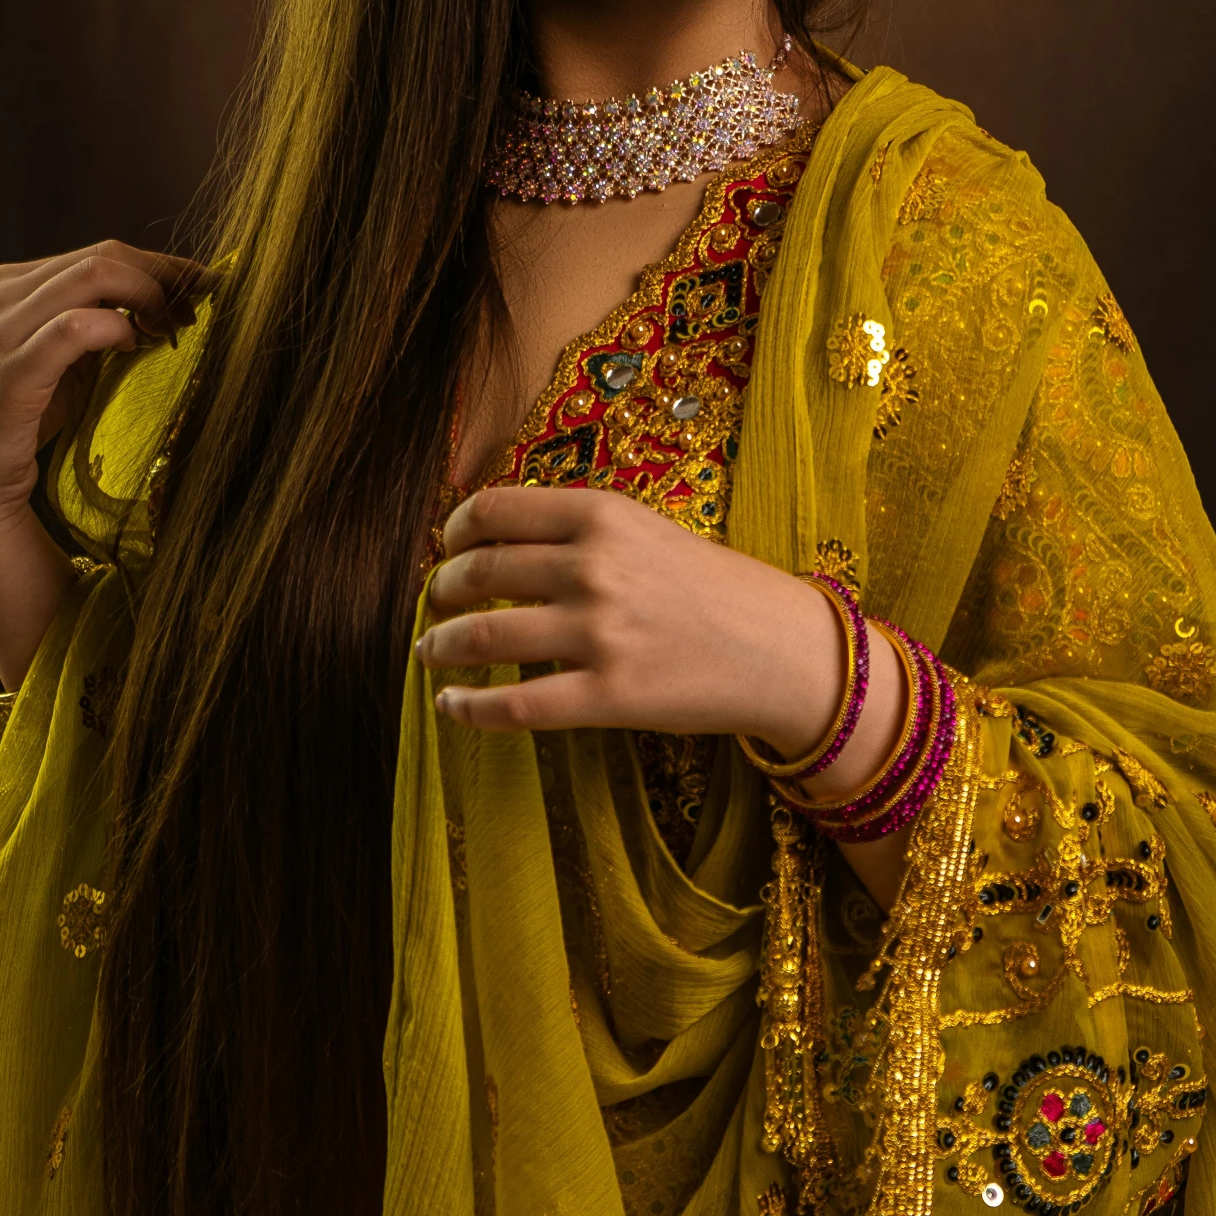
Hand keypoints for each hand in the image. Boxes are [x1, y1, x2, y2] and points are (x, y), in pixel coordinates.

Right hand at [0, 240, 207, 684]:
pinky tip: (140, 348)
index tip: (205, 288)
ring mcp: (1, 331)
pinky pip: (76, 328)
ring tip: (176, 330)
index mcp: (12, 284)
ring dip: (150, 298)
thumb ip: (95, 325)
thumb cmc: (20, 421)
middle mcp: (2, 297)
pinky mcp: (12, 372)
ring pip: (94, 277)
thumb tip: (167, 303)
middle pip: (104, 258)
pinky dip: (119, 329)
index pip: (102, 254)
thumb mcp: (60, 362)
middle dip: (164, 279)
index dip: (161, 267)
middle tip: (202, 310)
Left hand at [419, 485, 869, 755]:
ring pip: (485, 634)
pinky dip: (469, 705)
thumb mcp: (648, 531)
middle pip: (481, 570)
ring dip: (443, 644)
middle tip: (436, 602)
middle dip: (444, 589)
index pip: (496, 509)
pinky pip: (515, 703)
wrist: (782, 650)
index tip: (448, 547)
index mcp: (603, 515)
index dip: (456, 531)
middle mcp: (594, 566)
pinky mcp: (609, 695)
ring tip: (432, 650)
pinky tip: (452, 704)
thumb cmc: (716, 589)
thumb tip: (500, 541)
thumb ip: (581, 530)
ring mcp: (600, 632)